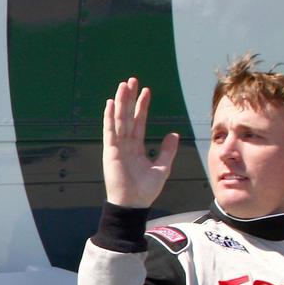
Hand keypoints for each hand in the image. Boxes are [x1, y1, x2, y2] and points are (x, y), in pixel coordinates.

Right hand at [102, 76, 178, 207]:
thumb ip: (167, 150)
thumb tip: (173, 133)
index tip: (146, 91)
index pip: (139, 122)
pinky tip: (110, 104)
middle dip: (129, 98)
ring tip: (123, 85)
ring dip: (120, 102)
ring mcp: (117, 147)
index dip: (142, 106)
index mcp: (136, 147)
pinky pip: (110, 131)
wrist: (133, 204)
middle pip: (127, 116)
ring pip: (119, 119)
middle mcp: (125, 144)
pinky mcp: (110, 152)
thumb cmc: (145, 190)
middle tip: (132, 80)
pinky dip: (109, 117)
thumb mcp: (162, 168)